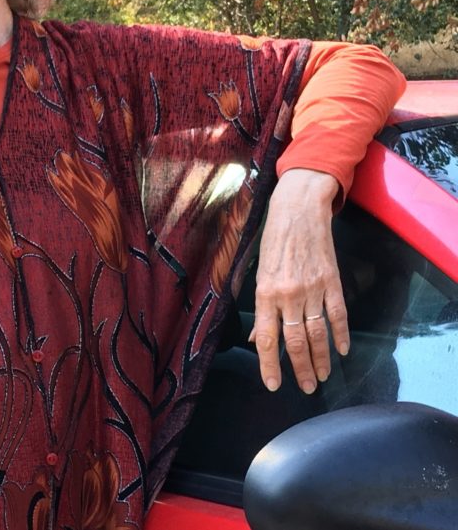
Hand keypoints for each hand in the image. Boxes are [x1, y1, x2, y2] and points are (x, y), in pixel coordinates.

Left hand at [249, 169, 349, 394]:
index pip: (266, 338)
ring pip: (317, 333)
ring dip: (321, 359)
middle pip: (295, 342)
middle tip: (305, 388)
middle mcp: (288, 295)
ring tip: (321, 377)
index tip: (274, 385)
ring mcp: (313, 289)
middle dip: (300, 369)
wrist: (299, 209)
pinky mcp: (332, 281)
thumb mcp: (258, 271)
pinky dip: (340, 335)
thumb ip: (260, 307)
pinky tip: (341, 351)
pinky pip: (338, 315)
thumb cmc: (273, 239)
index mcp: (264, 292)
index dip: (269, 365)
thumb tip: (257, 338)